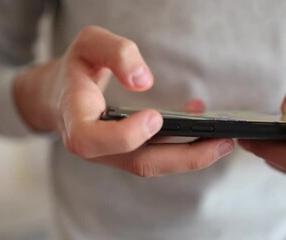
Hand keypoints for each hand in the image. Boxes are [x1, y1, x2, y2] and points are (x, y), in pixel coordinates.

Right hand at [14, 26, 232, 176]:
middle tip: (222, 141)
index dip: (124, 135)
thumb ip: (114, 52)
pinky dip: (183, 146)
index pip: (91, 140)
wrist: (62, 95)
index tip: (155, 117)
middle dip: (183, 157)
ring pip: (153, 164)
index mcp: (75, 118)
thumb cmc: (77, 68)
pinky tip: (203, 128)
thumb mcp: (88, 44)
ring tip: (223, 139)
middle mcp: (93, 145)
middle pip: (138, 162)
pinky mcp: (127, 152)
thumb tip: (144, 81)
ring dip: (191, 155)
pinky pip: (157, 154)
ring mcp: (111, 153)